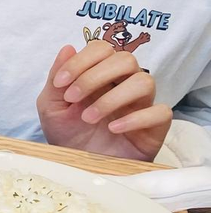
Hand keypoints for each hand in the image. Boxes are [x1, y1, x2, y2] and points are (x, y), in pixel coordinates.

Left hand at [37, 41, 170, 160]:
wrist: (77, 165)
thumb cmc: (67, 132)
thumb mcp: (51, 105)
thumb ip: (56, 77)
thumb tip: (68, 47)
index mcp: (100, 74)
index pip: (102, 49)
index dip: (81, 60)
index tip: (60, 83)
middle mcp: (123, 84)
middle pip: (126, 59)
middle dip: (95, 76)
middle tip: (72, 99)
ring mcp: (141, 104)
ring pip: (145, 81)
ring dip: (112, 98)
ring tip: (88, 117)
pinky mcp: (154, 127)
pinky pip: (161, 112)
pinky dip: (136, 118)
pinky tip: (113, 128)